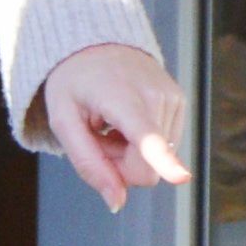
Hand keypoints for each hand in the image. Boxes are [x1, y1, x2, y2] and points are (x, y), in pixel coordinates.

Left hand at [37, 41, 191, 211]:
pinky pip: (163, 148)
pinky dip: (141, 142)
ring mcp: (174, 98)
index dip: (164, 161)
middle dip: (119, 165)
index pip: (146, 136)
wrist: (95, 42)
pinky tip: (126, 119)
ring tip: (111, 121)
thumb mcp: (64, 121)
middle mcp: (156, 96)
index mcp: (122, 98)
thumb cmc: (74, 82)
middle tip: (98, 134)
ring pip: (155, 162)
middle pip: (145, 169)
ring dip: (128, 151)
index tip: (181, 177)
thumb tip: (117, 203)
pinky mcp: (181, 102)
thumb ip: (88, 164)